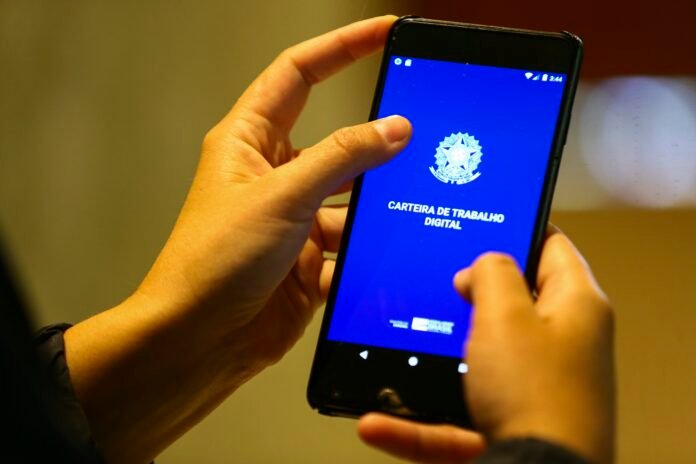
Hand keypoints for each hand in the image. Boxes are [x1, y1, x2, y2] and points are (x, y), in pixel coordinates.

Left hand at [138, 14, 410, 366]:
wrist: (200, 340)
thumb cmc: (213, 263)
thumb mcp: (282, 197)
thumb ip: (342, 158)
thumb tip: (394, 129)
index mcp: (250, 142)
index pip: (300, 74)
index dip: (343, 47)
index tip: (385, 31)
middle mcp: (273, 175)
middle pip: (338, 140)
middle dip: (375, 142)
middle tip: (421, 135)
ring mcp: (294, 218)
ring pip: (352, 196)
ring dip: (374, 205)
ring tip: (404, 207)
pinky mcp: (309, 258)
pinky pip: (352, 242)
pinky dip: (367, 248)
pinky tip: (379, 256)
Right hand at [359, 229, 614, 463]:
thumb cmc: (537, 397)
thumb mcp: (505, 314)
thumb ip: (492, 274)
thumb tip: (481, 266)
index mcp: (575, 307)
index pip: (552, 247)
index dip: (517, 227)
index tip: (482, 219)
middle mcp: (560, 346)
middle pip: (511, 304)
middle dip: (469, 294)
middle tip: (434, 278)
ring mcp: (534, 388)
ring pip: (475, 361)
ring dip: (433, 359)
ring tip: (398, 346)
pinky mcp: (509, 425)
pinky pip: (454, 417)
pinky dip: (417, 421)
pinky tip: (377, 422)